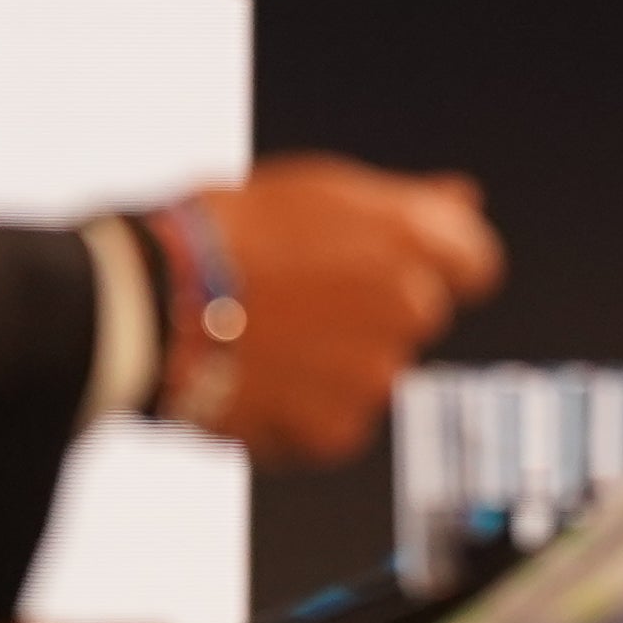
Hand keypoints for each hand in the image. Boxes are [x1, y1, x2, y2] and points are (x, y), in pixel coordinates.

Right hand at [185, 155, 503, 464]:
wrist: (147, 300)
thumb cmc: (225, 230)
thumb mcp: (322, 190)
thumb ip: (411, 204)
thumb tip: (465, 202)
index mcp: (416, 240)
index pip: (475, 265)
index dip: (430, 263)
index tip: (379, 264)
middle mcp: (412, 308)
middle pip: (418, 318)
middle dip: (373, 310)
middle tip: (299, 296)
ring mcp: (378, 376)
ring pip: (374, 371)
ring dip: (336, 363)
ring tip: (267, 336)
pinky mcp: (338, 431)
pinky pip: (337, 422)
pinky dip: (303, 410)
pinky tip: (256, 377)